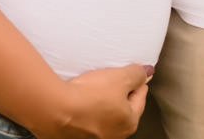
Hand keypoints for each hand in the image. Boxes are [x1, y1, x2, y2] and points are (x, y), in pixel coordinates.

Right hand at [32, 64, 150, 138]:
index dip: (137, 81)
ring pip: (104, 114)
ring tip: (94, 87)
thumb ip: (136, 74)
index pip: (140, 97)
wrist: (56, 111)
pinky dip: (87, 108)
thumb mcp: (120, 78)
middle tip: (113, 79)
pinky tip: (80, 98)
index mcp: (130, 122)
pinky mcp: (77, 135)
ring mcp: (95, 137)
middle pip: (123, 108)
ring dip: (102, 102)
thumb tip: (146, 72)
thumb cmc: (91, 96)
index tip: (134, 73)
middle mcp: (115, 135)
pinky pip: (87, 117)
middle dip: (120, 94)